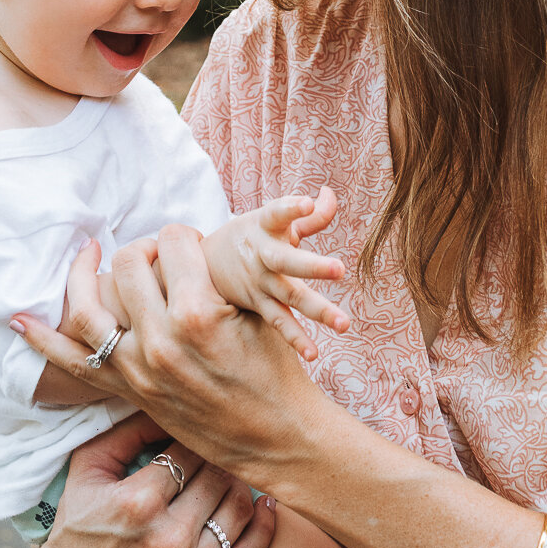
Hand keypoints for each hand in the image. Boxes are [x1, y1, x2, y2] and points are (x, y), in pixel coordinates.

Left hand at [17, 221, 334, 489]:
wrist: (275, 436)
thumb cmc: (275, 370)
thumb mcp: (260, 312)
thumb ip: (218, 276)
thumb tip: (183, 245)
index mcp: (196, 313)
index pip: (174, 241)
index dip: (186, 236)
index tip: (197, 246)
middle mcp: (158, 340)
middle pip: (130, 262)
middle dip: (147, 248)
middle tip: (165, 257)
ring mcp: (137, 369)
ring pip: (89, 305)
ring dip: (86, 274)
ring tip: (92, 255)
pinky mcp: (128, 390)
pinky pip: (72, 363)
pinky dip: (41, 340)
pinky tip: (19, 319)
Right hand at [28, 410, 275, 547]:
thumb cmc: (78, 527)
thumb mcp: (88, 469)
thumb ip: (127, 430)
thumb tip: (168, 402)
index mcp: (137, 502)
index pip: (190, 451)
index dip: (196, 438)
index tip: (200, 433)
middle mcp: (166, 542)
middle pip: (218, 478)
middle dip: (218, 459)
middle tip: (221, 450)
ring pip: (238, 511)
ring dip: (241, 486)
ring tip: (234, 475)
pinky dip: (263, 527)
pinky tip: (265, 506)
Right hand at [204, 186, 349, 362]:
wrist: (202, 264)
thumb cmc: (252, 236)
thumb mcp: (272, 219)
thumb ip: (308, 213)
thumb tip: (330, 193)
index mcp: (265, 226)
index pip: (277, 213)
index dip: (291, 207)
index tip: (307, 203)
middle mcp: (262, 255)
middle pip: (287, 260)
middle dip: (313, 266)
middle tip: (340, 269)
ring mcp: (260, 282)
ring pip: (290, 296)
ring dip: (318, 310)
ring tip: (344, 324)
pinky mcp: (259, 305)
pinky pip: (280, 322)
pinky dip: (295, 338)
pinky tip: (314, 353)